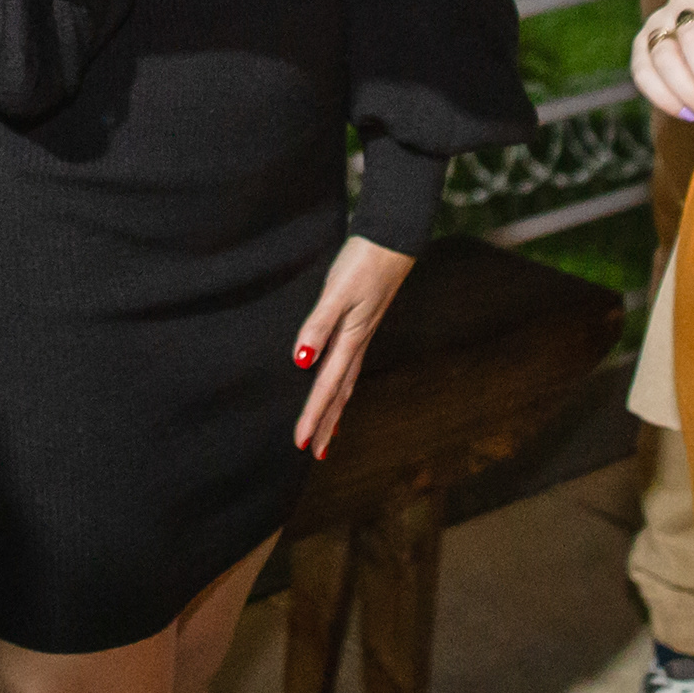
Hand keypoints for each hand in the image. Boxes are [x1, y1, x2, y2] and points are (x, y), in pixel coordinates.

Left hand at [291, 236, 413, 457]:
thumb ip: (318, 325)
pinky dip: (341, 385)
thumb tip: (301, 362)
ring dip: (335, 409)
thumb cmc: (364, 263)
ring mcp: (361, 335)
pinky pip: (349, 366)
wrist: (392, 239)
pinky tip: (338, 385)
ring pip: (346, 382)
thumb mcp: (337, 292)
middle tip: (314, 453)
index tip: (301, 444)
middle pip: (339, 393)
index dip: (314, 416)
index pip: (326, 387)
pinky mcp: (361, 323)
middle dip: (327, 423)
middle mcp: (356, 343)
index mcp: (350, 340)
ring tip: (327, 433)